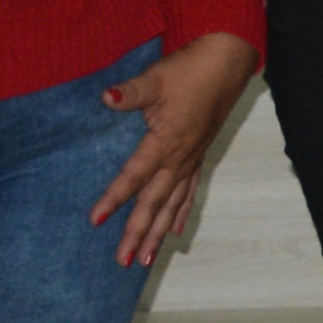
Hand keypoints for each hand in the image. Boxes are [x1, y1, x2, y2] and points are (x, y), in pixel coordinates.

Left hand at [90, 31, 258, 266]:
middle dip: (138, 232)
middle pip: (154, 202)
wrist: (226, 62)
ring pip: (172, 204)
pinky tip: (173, 231)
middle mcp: (180, 158)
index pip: (134, 176)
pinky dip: (180, 213)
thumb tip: (106, 97)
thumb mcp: (156, 78)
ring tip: (145, 259)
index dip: (114, 198)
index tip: (96, 220)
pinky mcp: (199, 155)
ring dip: (157, 233)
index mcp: (166, 141)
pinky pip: (189, 192)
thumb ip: (130, 92)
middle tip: (122, 260)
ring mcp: (191, 159)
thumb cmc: (190, 69)